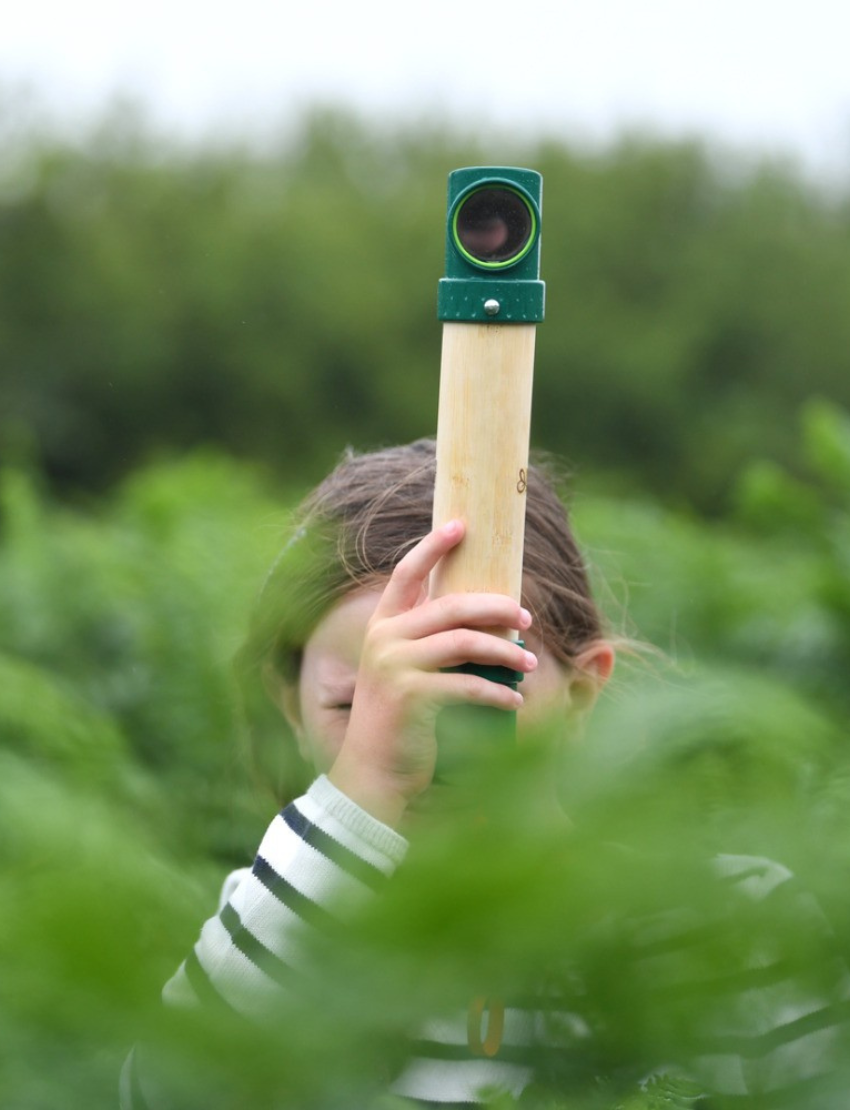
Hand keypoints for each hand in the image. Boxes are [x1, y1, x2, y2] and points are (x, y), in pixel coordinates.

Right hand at [328, 519, 536, 826]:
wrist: (374, 772)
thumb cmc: (400, 720)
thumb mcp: (407, 671)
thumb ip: (431, 641)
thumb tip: (486, 615)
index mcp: (382, 625)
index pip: (407, 573)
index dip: (433, 546)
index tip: (462, 525)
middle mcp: (384, 638)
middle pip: (451, 605)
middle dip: (495, 606)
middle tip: (526, 616)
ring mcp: (394, 665)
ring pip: (464, 641)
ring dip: (505, 651)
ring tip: (530, 662)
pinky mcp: (410, 696)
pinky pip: (467, 684)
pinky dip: (498, 692)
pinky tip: (516, 700)